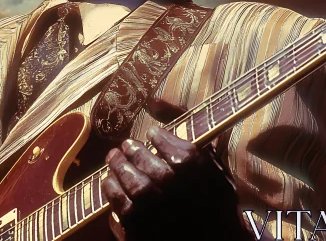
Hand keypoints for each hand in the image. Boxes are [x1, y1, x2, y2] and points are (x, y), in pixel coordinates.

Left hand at [101, 126, 247, 240]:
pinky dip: (110, 189)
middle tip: (127, 147)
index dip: (155, 138)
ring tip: (114, 159)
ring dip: (118, 166)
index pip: (162, 140)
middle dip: (132, 151)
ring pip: (127, 178)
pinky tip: (110, 181)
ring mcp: (153, 205)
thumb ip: (185, 126)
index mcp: (191, 164)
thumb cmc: (215, 199)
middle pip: (141, 158)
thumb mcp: (211, 161)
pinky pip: (118, 202)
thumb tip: (152, 98)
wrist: (216, 240)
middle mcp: (170, 183)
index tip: (151, 136)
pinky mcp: (138, 225)